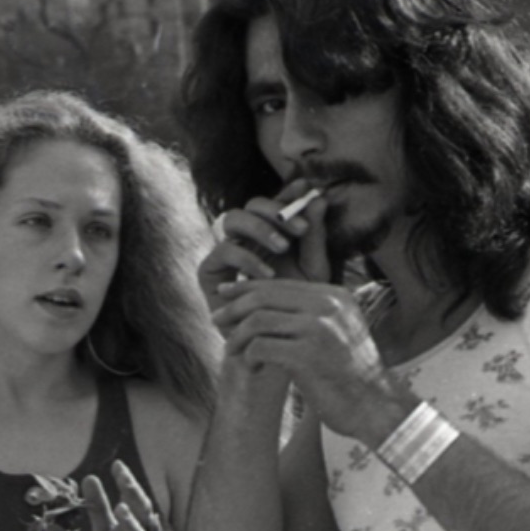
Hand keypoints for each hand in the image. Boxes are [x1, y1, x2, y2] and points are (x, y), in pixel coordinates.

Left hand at [81, 462, 165, 530]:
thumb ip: (99, 508)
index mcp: (134, 527)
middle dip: (133, 495)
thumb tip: (89, 478)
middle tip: (123, 477)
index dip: (127, 483)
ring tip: (121, 508)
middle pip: (142, 514)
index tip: (117, 465)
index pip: (134, 500)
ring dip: (132, 524)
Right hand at [200, 184, 330, 316]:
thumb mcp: (314, 271)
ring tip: (283, 246)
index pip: (276, 205)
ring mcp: (226, 253)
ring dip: (259, 227)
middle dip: (276, 210)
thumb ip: (316, 237)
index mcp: (271, 234)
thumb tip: (319, 199)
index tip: (306, 186)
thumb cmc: (296, 307)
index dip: (288, 192)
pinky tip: (267, 274)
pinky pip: (223, 252)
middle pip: (251, 205)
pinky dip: (247, 258)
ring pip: (233, 219)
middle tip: (300, 227)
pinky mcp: (210, 272)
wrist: (275, 344)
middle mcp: (246, 239)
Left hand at [211, 277, 395, 435]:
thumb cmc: (351, 375)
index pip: (280, 284)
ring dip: (237, 336)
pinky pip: (261, 347)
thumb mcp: (338, 331)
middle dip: (234, 308)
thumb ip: (311, 314)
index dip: (247, 288)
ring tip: (230, 349)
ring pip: (257, 321)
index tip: (225, 297)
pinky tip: (250, 366)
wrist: (375, 407)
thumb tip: (265, 301)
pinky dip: (249, 357)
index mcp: (335, 296)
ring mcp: (318, 330)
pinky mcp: (306, 356)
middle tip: (217, 320)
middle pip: (264, 297)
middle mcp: (328, 306)